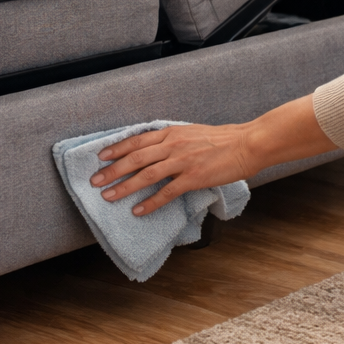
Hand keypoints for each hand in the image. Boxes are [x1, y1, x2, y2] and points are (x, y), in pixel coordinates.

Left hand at [90, 94, 337, 214]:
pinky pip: (167, 192)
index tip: (100, 157)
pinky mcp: (193, 177)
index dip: (117, 148)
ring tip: (108, 196)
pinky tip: (138, 211)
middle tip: (95, 181)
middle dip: (112, 170)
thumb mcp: (192, 132)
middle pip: (135, 158)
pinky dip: (150, 202)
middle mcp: (173, 144)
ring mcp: (183, 161)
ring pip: (146, 175)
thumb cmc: (223, 139)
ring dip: (124, 187)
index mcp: (171, 132)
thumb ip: (173, 139)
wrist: (248, 143)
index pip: (137, 140)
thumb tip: (155, 150)